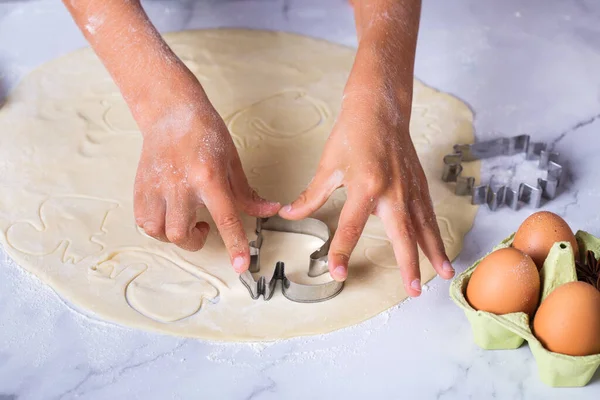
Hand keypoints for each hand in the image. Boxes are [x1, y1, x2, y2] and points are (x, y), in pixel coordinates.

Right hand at [132, 76, 279, 270]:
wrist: (171, 112)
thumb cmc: (204, 133)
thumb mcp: (232, 162)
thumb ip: (247, 193)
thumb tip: (268, 211)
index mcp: (208, 177)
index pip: (225, 219)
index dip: (235, 246)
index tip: (241, 266)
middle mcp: (179, 184)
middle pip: (181, 233)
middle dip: (195, 240)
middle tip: (203, 227)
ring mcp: (156, 186)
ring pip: (159, 232)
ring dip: (174, 234)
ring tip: (184, 220)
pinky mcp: (141, 186)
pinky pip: (144, 221)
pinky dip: (157, 226)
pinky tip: (168, 213)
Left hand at [279, 83, 454, 296]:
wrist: (380, 109)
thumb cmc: (352, 134)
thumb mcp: (328, 166)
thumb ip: (311, 195)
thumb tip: (290, 214)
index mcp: (366, 186)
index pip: (351, 227)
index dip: (341, 251)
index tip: (337, 272)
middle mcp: (392, 191)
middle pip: (402, 235)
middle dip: (408, 264)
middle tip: (412, 291)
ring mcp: (410, 188)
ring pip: (425, 226)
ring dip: (434, 252)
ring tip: (444, 275)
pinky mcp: (419, 184)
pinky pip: (429, 213)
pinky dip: (436, 232)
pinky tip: (439, 247)